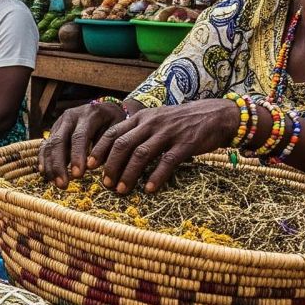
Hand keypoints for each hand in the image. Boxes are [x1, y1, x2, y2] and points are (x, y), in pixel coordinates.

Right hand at [40, 101, 128, 185]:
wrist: (105, 109)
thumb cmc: (114, 123)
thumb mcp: (116, 131)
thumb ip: (106, 146)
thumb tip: (94, 165)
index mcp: (89, 115)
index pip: (79, 136)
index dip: (77, 156)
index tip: (78, 175)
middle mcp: (71, 117)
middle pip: (59, 141)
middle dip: (59, 164)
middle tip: (63, 184)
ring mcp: (60, 123)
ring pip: (50, 144)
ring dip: (51, 166)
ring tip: (55, 183)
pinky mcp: (54, 130)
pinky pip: (45, 145)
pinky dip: (44, 160)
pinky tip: (45, 173)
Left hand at [89, 98, 239, 193]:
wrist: (215, 114)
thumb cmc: (180, 121)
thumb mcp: (155, 119)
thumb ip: (137, 131)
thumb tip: (114, 151)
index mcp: (142, 117)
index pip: (113, 132)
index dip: (99, 149)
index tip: (89, 165)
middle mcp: (152, 123)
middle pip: (123, 145)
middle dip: (111, 166)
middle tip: (105, 184)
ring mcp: (169, 133)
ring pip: (141, 154)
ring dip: (129, 174)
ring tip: (121, 190)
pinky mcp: (185, 144)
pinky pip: (167, 162)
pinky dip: (156, 177)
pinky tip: (149, 189)